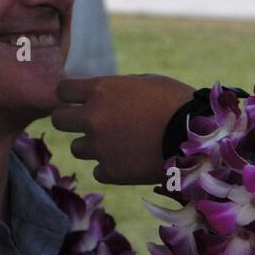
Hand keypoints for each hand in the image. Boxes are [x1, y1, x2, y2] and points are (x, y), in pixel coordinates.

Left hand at [53, 74, 194, 183]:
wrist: (196, 136)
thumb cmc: (176, 102)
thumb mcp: (145, 82)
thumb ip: (117, 89)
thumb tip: (102, 95)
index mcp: (100, 90)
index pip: (62, 91)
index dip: (70, 96)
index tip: (80, 100)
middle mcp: (93, 118)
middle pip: (58, 120)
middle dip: (71, 121)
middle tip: (90, 124)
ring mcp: (100, 147)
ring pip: (77, 148)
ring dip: (92, 146)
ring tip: (118, 143)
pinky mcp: (111, 172)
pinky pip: (99, 170)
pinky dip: (110, 166)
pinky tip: (130, 160)